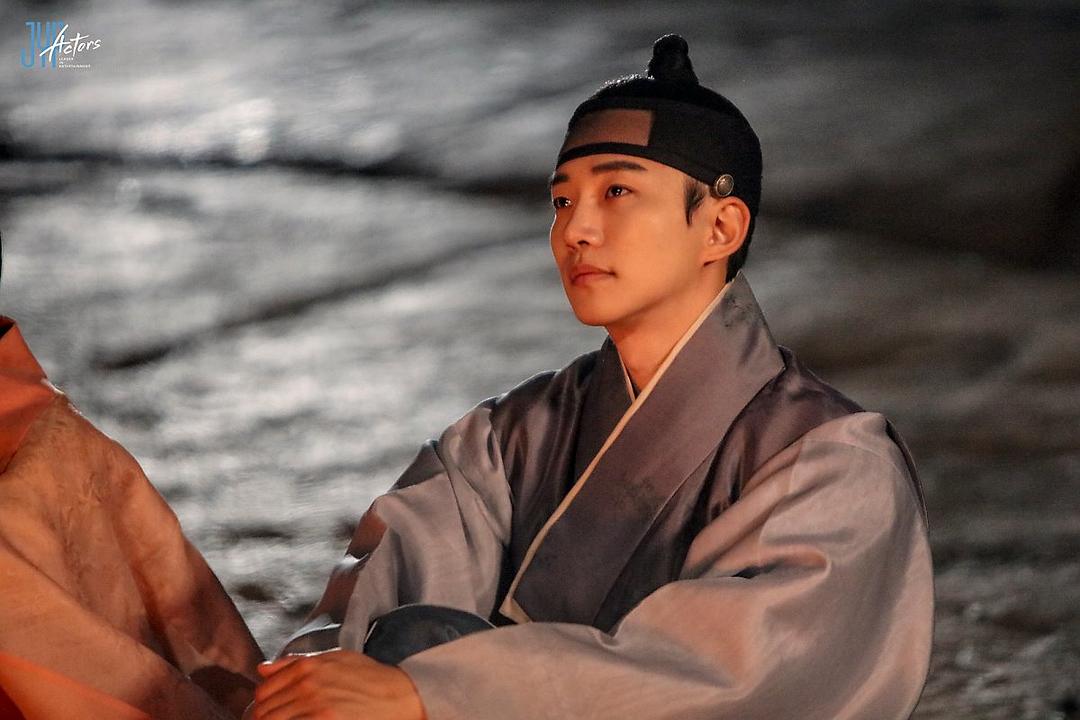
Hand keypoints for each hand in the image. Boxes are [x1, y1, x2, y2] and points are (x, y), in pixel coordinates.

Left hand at [252, 649, 425, 719]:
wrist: (399, 696)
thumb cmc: (369, 678)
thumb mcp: (335, 659)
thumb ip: (295, 663)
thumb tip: (262, 669)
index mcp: (307, 668)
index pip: (263, 692)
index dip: (263, 705)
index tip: (271, 712)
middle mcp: (307, 686)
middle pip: (264, 712)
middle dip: (266, 719)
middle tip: (281, 719)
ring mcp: (315, 709)